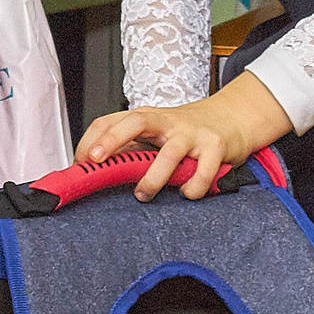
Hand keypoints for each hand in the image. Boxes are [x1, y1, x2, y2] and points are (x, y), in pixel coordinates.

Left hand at [75, 72, 292, 201]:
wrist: (232, 119)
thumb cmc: (187, 132)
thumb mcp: (156, 135)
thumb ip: (131, 149)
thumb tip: (97, 171)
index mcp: (148, 118)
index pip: (110, 120)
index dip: (91, 139)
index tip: (80, 161)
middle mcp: (168, 122)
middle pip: (136, 122)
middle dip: (112, 140)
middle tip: (97, 160)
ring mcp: (192, 133)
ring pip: (169, 154)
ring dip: (152, 178)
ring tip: (143, 194)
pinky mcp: (216, 146)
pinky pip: (203, 171)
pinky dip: (192, 188)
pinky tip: (187, 193)